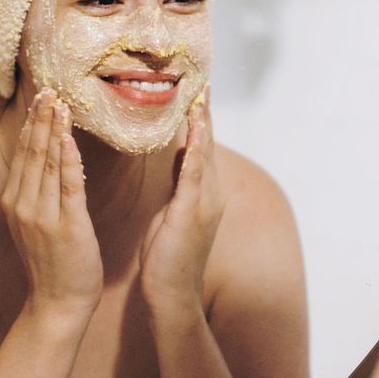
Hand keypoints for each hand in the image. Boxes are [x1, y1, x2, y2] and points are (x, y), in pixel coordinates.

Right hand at [1, 90, 102, 319]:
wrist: (57, 302)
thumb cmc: (53, 262)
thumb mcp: (36, 223)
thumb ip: (38, 193)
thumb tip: (46, 161)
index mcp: (15, 202)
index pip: (24, 155)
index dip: (32, 125)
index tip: (41, 98)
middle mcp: (24, 205)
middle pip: (33, 153)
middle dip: (41, 119)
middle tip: (50, 89)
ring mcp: (43, 216)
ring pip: (48, 164)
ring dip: (54, 131)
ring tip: (60, 104)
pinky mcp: (67, 226)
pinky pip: (68, 187)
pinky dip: (69, 161)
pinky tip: (70, 139)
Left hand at [140, 85, 222, 315]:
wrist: (172, 294)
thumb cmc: (167, 258)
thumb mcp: (174, 214)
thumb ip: (180, 186)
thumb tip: (180, 160)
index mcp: (203, 193)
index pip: (203, 148)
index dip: (201, 121)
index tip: (198, 93)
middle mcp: (210, 193)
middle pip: (209, 145)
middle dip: (207, 114)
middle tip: (204, 83)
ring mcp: (205, 202)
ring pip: (205, 154)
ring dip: (203, 124)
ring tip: (201, 97)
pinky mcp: (192, 212)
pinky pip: (194, 174)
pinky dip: (196, 149)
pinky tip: (194, 131)